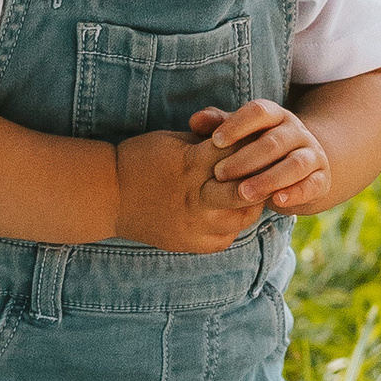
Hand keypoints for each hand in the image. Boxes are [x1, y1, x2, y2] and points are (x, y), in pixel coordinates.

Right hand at [111, 126, 267, 253]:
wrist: (107, 195)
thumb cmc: (141, 159)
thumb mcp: (174, 139)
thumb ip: (206, 141)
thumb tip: (239, 137)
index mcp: (192, 163)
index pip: (238, 153)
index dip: (255, 149)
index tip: (267, 144)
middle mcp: (196, 194)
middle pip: (246, 188)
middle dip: (261, 180)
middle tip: (272, 172)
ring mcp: (194, 223)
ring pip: (241, 217)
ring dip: (252, 205)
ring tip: (256, 194)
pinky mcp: (190, 243)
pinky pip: (224, 238)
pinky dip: (233, 226)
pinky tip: (234, 215)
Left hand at [190, 97, 330, 212]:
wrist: (303, 167)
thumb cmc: (259, 148)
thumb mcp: (240, 134)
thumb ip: (218, 125)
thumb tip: (195, 121)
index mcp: (275, 115)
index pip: (259, 111)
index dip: (237, 124)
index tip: (215, 141)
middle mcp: (296, 132)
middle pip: (274, 141)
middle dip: (246, 158)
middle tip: (219, 174)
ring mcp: (312, 154)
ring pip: (294, 164)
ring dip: (269, 179)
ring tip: (244, 192)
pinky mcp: (321, 179)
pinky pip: (312, 185)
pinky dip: (296, 193)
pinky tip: (277, 201)